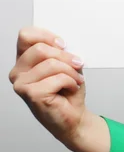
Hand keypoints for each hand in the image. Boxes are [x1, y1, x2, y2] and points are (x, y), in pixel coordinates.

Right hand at [8, 27, 87, 149]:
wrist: (74, 115)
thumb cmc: (68, 91)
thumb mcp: (67, 64)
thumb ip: (61, 51)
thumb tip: (64, 44)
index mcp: (25, 60)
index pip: (26, 35)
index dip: (46, 36)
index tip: (63, 44)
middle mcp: (18, 71)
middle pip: (40, 48)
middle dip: (65, 56)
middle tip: (77, 64)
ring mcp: (21, 84)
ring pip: (51, 63)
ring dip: (70, 71)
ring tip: (75, 79)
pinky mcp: (30, 94)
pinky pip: (57, 78)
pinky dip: (71, 81)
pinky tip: (71, 88)